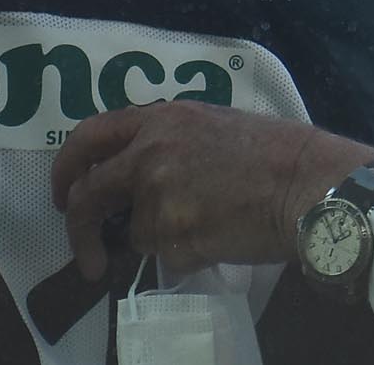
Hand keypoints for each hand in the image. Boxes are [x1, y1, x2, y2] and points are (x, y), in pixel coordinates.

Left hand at [50, 101, 373, 279]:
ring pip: (134, 232)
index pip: (89, 137)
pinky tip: (219, 236)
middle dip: (78, 228)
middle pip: (89, 194)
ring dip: (160, 238)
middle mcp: (150, 153)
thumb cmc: (275, 152)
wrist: (306, 182)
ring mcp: (157, 194)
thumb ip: (168, 143)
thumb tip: (136, 179)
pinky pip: (164, 254)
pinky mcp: (171, 233)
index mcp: (162, 119)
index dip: (68, 169)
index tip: (66, 194)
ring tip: (207, 226)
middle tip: (85, 250)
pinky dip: (184, 254)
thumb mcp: (213, 125)